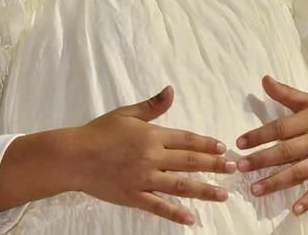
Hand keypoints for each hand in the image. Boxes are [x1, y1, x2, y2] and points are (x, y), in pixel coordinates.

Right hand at [74, 85, 234, 226]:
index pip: (186, 140)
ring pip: (180, 185)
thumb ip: (152, 106)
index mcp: (152, 135)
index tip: (223, 148)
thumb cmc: (99, 132)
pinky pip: (158, 206)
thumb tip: (171, 90)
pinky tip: (191, 218)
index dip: (207, 144)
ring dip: (204, 190)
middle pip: (189, 162)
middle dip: (214, 165)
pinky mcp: (133, 196)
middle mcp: (152, 157)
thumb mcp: (126, 114)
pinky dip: (175, 213)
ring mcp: (143, 178)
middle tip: (234, 168)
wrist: (73, 157)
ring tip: (223, 194)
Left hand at [235, 75, 307, 217]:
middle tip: (240, 167)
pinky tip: (294, 209)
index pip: (281, 127)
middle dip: (262, 160)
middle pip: (286, 151)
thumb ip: (287, 94)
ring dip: (276, 182)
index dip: (259, 135)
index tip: (240, 143)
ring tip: (254, 189)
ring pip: (298, 172)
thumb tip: (264, 79)